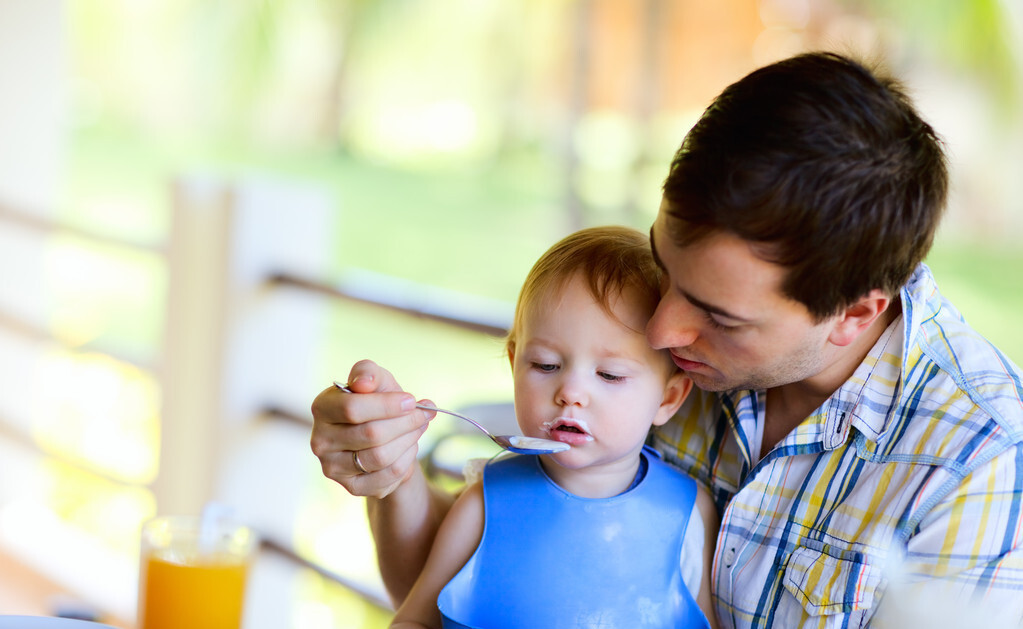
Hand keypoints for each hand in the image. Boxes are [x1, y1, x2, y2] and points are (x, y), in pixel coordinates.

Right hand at [310, 360, 432, 498]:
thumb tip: (364, 383)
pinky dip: (407, 460)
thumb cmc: (376, 403)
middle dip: (405, 423)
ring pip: (381, 457)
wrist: (382, 436)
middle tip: (424, 414)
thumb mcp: (376, 381)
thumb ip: (368, 373)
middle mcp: (320, 440)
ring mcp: (333, 467)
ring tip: (418, 428)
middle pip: (371, 434)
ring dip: (409, 440)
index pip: (352, 408)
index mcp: (322, 408)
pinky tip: (409, 447)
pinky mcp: (351, 487)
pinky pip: (388, 476)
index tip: (411, 400)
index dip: (387, 405)